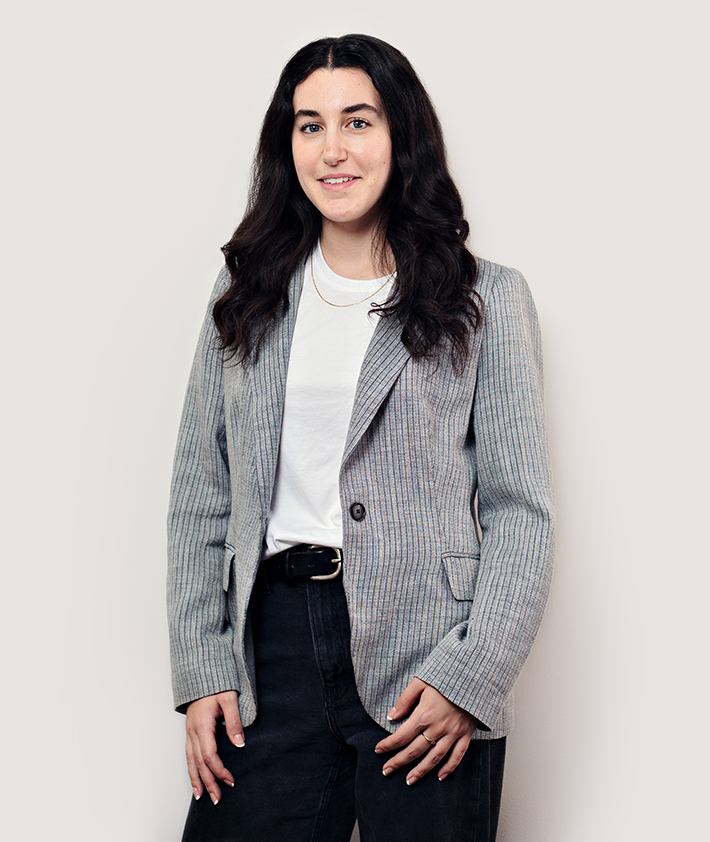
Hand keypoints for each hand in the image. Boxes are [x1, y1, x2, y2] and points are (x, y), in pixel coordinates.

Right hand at [185, 690, 243, 804]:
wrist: (202, 674)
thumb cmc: (216, 685)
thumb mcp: (229, 699)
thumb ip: (234, 722)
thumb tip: (239, 744)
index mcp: (202, 725)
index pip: (210, 755)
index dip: (220, 770)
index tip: (231, 780)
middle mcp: (193, 732)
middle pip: (199, 763)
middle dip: (208, 782)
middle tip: (217, 798)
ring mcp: (189, 732)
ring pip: (190, 761)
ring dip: (196, 780)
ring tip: (201, 797)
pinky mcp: (190, 732)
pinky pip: (188, 755)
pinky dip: (191, 769)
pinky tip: (194, 779)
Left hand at [374, 678, 477, 784]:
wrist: (472, 677)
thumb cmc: (444, 678)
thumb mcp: (421, 682)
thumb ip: (405, 700)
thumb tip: (391, 716)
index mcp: (424, 714)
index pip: (402, 736)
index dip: (388, 745)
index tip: (378, 750)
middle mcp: (437, 727)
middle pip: (415, 750)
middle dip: (398, 762)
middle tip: (386, 770)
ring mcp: (452, 733)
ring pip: (434, 758)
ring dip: (420, 771)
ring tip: (409, 780)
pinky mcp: (465, 735)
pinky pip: (457, 756)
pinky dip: (448, 768)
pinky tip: (439, 776)